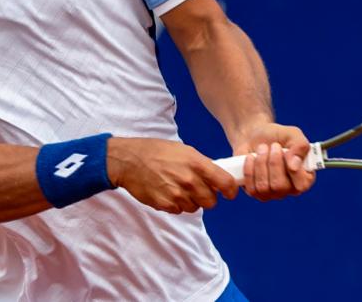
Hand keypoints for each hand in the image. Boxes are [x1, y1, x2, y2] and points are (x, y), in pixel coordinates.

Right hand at [106, 137, 238, 213]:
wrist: (130, 161)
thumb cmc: (157, 152)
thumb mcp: (184, 150)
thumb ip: (202, 164)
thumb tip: (217, 176)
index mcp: (197, 164)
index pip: (225, 183)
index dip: (231, 190)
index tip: (230, 193)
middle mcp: (189, 180)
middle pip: (211, 202)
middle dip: (207, 197)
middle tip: (199, 189)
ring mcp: (177, 194)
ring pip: (195, 208)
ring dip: (191, 201)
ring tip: (179, 188)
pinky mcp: (165, 204)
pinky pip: (179, 211)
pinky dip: (176, 205)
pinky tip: (168, 192)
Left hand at [233, 122, 316, 200]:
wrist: (254, 135)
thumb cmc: (277, 136)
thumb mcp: (293, 134)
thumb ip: (300, 147)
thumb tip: (294, 166)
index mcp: (303, 177)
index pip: (302, 185)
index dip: (295, 172)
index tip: (287, 153)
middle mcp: (288, 189)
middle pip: (280, 186)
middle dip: (274, 163)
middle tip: (274, 145)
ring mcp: (271, 193)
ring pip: (264, 187)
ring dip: (261, 163)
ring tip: (262, 148)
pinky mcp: (255, 192)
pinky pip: (251, 187)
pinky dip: (249, 169)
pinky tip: (251, 157)